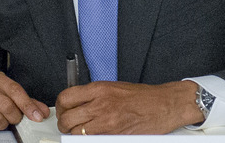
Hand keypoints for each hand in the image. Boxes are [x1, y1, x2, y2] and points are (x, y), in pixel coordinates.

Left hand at [55, 81, 202, 134]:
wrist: (164, 105)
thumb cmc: (143, 97)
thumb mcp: (114, 87)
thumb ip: (94, 95)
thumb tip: (77, 104)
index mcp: (99, 89)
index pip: (66, 97)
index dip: (60, 107)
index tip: (63, 110)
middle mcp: (100, 104)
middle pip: (67, 118)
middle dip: (64, 124)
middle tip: (68, 125)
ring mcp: (107, 121)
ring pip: (76, 133)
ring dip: (75, 134)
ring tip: (80, 133)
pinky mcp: (114, 135)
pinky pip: (91, 140)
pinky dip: (88, 139)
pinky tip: (93, 136)